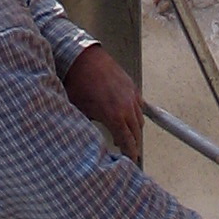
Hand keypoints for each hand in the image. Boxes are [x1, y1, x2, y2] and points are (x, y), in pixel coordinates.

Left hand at [64, 44, 143, 161]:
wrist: (82, 57)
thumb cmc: (78, 81)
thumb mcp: (80, 111)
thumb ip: (91, 127)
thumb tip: (91, 138)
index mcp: (114, 116)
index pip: (128, 142)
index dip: (130, 154)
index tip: (130, 160)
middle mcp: (126, 106)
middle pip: (137, 132)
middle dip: (133, 144)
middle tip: (129, 152)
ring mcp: (131, 95)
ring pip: (140, 119)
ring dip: (135, 129)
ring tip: (126, 135)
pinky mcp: (131, 85)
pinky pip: (139, 105)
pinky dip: (135, 114)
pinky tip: (127, 116)